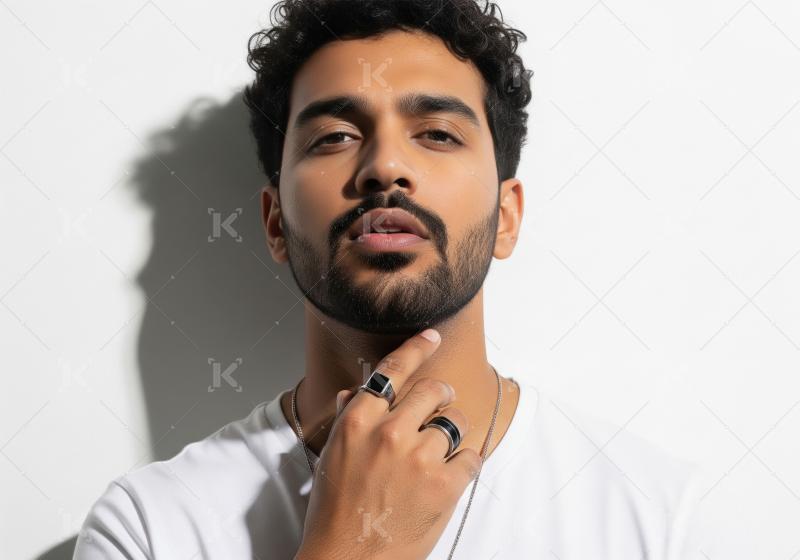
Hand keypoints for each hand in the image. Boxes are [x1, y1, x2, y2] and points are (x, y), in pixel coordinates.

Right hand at [295, 329, 481, 559]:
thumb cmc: (334, 511)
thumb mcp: (332, 456)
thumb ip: (348, 418)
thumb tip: (357, 391)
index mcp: (358, 422)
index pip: (391, 369)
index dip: (416, 347)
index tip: (431, 335)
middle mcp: (390, 433)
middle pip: (433, 389)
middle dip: (441, 394)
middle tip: (441, 404)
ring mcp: (420, 458)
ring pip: (455, 420)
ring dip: (452, 429)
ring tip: (442, 447)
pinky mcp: (445, 486)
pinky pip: (472, 456)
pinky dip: (466, 461)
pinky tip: (450, 473)